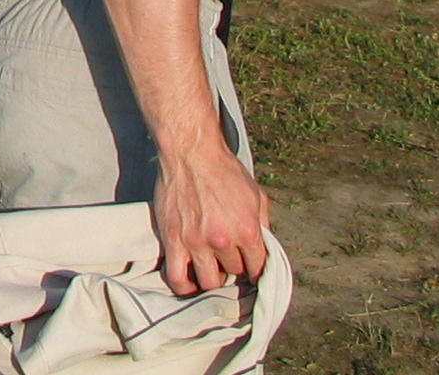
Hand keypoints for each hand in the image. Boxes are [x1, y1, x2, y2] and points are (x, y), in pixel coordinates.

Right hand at [152, 145, 269, 295]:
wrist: (190, 151)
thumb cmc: (223, 169)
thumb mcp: (256, 194)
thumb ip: (263, 224)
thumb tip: (265, 247)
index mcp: (248, 230)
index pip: (258, 268)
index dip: (255, 268)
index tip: (250, 266)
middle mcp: (223, 240)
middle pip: (233, 273)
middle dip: (233, 267)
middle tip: (227, 257)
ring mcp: (196, 242)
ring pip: (209, 281)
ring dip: (212, 277)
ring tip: (210, 267)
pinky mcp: (173, 239)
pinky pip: (176, 277)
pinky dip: (184, 286)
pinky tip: (189, 282)